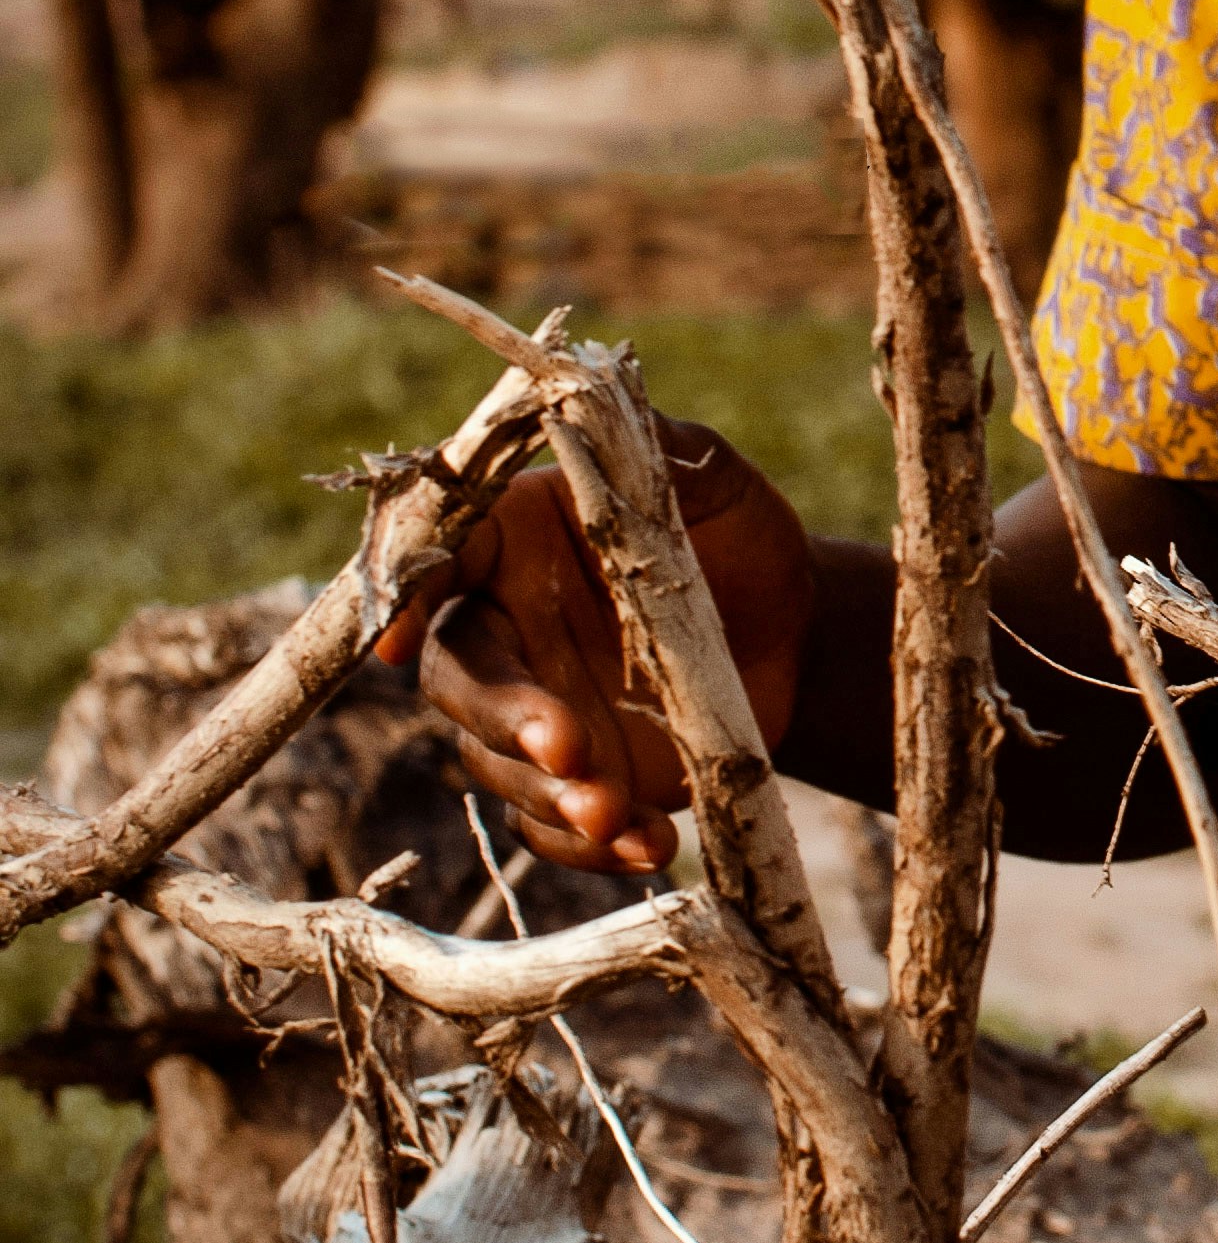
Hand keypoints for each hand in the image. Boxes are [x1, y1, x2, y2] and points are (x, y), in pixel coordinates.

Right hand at [379, 423, 818, 873]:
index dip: (408, 599)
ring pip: (495, 762)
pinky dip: (588, 847)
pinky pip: (550, 824)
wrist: (797, 634)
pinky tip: (648, 846)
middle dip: (502, 719)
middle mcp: (506, 626)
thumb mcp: (709, 478)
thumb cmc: (738, 536)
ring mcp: (533, 708)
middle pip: (458, 678)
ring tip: (614, 813)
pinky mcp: (574, 776)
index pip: (440, 563)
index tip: (395, 642)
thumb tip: (592, 395)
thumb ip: (653, 446)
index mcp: (513, 540)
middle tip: (567, 748)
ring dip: (548, 797)